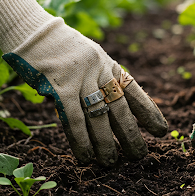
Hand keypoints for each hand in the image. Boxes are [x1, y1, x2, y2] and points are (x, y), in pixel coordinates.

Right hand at [3, 19, 167, 165]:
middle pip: (120, 107)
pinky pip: (74, 119)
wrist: (33, 33)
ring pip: (99, 117)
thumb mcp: (88, 58)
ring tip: (111, 162)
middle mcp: (99, 69)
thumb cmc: (59, 50)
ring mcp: (81, 78)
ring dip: (105, 143)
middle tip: (139, 155)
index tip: (161, 131)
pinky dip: (81, 140)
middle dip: (130, 134)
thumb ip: (99, 79)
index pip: (133, 90)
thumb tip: (109, 113)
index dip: (149, 112)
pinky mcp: (61, 86)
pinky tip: (85, 156)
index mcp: (108, 63)